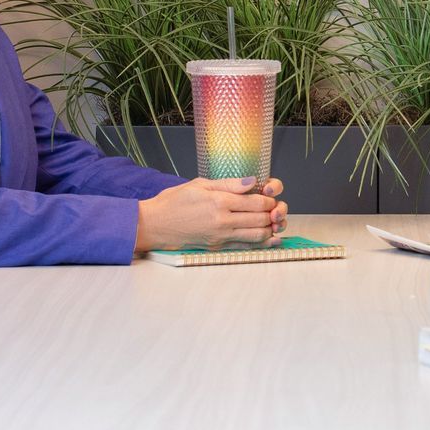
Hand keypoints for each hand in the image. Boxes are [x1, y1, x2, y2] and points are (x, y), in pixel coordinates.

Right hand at [134, 177, 289, 252]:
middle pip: (260, 219)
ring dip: (269, 229)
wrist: (154, 225)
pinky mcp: (216, 247)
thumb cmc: (174, 201)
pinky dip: (261, 243)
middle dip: (272, 213)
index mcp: (219, 201)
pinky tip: (271, 239)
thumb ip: (229, 183)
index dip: (269, 199)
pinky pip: (244, 247)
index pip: (256, 202)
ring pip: (256, 235)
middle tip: (275, 208)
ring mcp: (220, 236)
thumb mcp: (200, 184)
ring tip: (272, 221)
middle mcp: (222, 220)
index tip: (270, 195)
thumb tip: (252, 181)